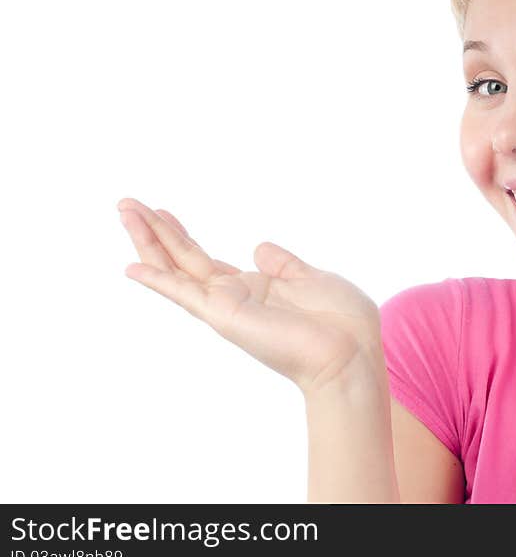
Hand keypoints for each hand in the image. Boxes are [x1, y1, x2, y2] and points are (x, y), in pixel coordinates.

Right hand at [117, 198, 383, 396]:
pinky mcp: (225, 315)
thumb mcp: (311, 279)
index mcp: (254, 288)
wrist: (351, 352)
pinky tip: (132, 266)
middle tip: (126, 204)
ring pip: (177, 268)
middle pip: (183, 259)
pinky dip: (159, 280)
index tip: (161, 213)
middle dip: (154, 232)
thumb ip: (283, 264)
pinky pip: (185, 294)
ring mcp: (226, 306)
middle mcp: (233, 297)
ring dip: (148, 241)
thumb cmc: (340, 322)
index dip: (180, 236)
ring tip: (124, 210)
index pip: (205, 260)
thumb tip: (259, 248)